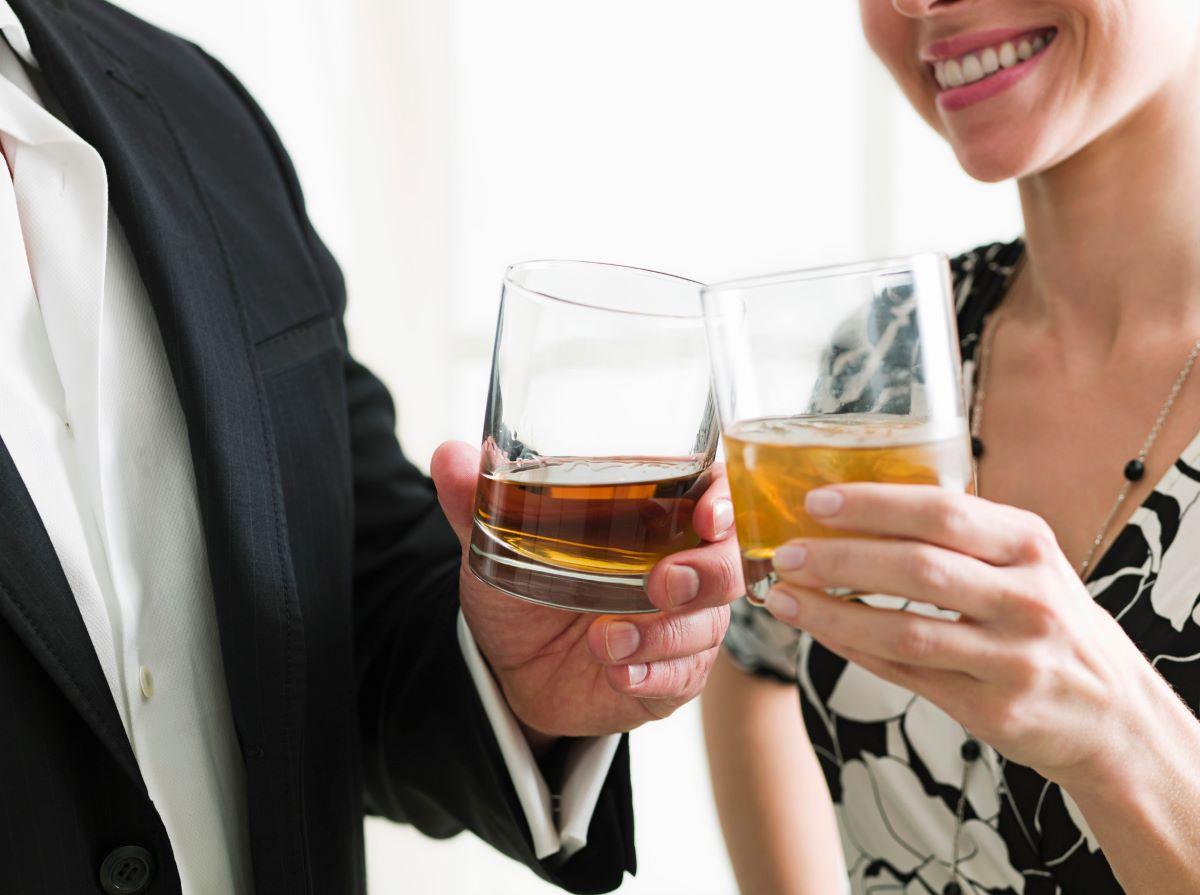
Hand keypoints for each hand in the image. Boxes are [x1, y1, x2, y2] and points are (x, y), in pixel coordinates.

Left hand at [430, 441, 741, 743]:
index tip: (709, 511)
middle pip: (729, 565)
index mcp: (653, 521)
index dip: (728, 500)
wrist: (511, 670)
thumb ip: (478, 502)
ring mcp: (681, 626)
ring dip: (663, 633)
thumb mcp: (494, 546)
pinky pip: (683, 677)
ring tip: (606, 640)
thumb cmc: (523, 590)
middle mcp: (680, 569)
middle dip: (707, 573)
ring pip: (708, 626)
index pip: (715, 497)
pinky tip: (619, 674)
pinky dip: (653, 675)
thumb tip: (451, 454)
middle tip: (660, 582)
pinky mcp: (672, 677)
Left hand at [761, 483, 1169, 788]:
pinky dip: (853, 647)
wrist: (1113, 714)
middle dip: (840, 558)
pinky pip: (906, 673)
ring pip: (904, 630)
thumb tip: (854, 509)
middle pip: (918, 569)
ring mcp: (1012, 658)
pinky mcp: (993, 708)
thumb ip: (960, 537)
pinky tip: (819, 629)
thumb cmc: (1047, 620)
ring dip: (832, 611)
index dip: (874, 505)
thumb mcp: (1025, 563)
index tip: (817, 501)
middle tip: (786, 552)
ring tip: (784, 595)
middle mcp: (1027, 598)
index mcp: (1029, 544)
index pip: (942, 512)